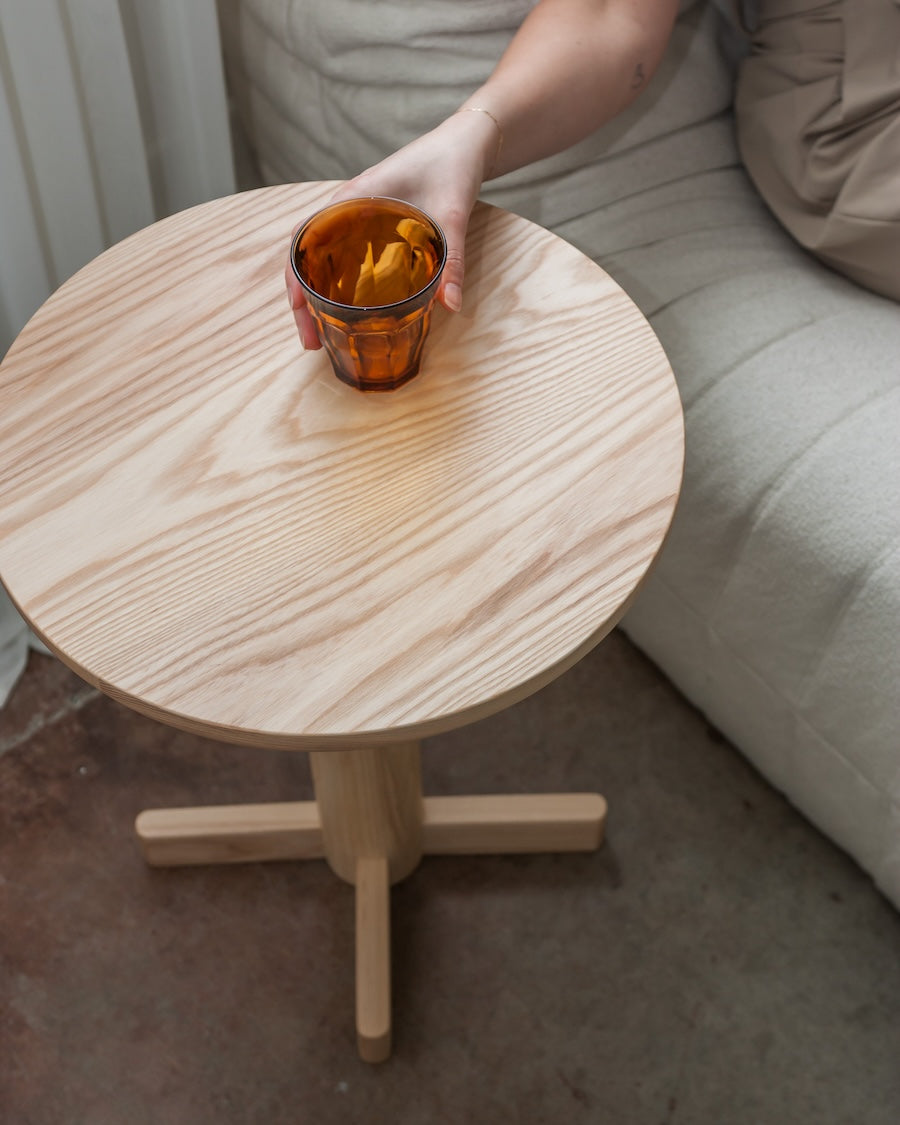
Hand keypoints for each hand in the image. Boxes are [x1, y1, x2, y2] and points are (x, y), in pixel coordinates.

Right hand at [284, 110, 499, 348]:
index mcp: (352, 199)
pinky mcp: (374, 223)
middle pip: (307, 256)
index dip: (295, 281)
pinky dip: (337, 282)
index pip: (303, 241)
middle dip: (302, 300)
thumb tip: (450, 306)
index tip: (300, 315)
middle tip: (312, 340)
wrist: (465, 142)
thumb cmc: (452, 166)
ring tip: (323, 331)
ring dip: (317, 293)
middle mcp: (347, 208)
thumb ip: (452, 260)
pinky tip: (348, 308)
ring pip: (322, 257)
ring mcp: (359, 216)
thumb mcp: (452, 216)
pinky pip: (343, 255)